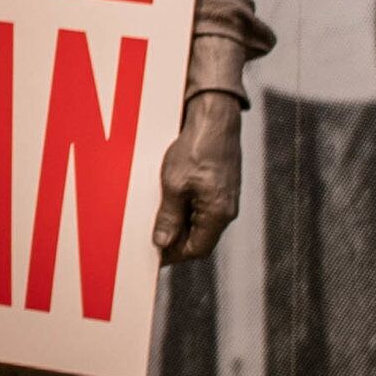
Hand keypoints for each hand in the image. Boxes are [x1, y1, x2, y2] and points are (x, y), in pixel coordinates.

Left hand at [152, 92, 244, 263]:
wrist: (215, 119)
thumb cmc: (197, 148)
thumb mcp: (174, 184)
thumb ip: (169, 216)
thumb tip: (163, 242)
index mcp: (218, 214)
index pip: (197, 250)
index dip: (174, 255)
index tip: (153, 256)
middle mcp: (226, 209)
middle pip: (199, 239)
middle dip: (175, 241)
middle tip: (149, 238)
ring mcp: (225, 198)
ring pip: (199, 223)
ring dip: (178, 224)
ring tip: (155, 219)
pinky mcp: (220, 186)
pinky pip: (201, 207)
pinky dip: (184, 209)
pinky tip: (168, 202)